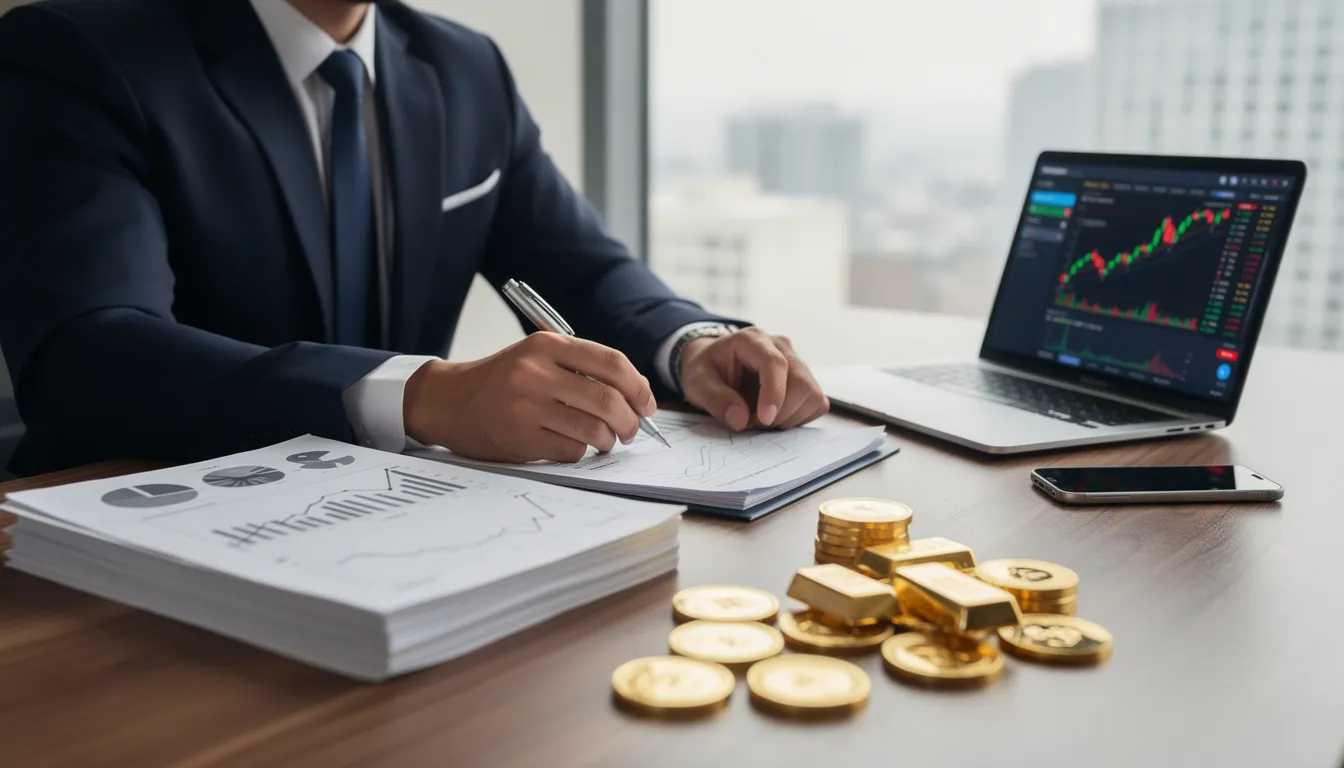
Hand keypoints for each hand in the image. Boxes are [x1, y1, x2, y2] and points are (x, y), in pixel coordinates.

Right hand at [403, 333, 656, 462]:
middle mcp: (536, 372)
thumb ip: (582, 369)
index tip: (647, 404)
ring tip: (604, 440)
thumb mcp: (538, 358)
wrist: (450, 401)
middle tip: (631, 430)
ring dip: (608, 440)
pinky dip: (579, 451)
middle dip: (630, 421)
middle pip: (608, 400)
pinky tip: (568, 443)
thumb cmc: (504, 380)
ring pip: (594, 430)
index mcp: (546, 345)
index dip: (638, 387)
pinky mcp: (521, 438)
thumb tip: (638, 396)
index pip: (611, 363)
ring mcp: (527, 406)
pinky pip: (571, 450)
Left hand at [678, 327, 828, 430]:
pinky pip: (816, 403)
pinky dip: (799, 418)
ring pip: (812, 394)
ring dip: (788, 417)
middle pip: (800, 382)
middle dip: (779, 413)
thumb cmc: (707, 370)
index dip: (774, 393)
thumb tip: (740, 420)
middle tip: (751, 423)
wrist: (716, 364)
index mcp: (752, 340)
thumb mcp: (696, 383)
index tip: (765, 419)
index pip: (774, 363)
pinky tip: (776, 417)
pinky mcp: (805, 379)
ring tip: (760, 419)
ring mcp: (796, 362)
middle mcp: (780, 346)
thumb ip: (715, 399)